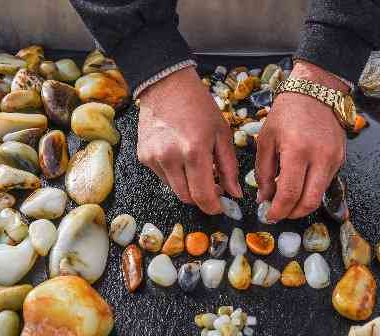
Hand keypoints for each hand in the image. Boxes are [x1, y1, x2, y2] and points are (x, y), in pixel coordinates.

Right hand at [137, 67, 241, 213]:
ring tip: (197, 168)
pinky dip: (175, 175)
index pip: (203, 196)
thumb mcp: (222, 133)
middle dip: (201, 198)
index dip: (213, 207)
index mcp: (194, 151)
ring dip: (188, 186)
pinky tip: (181, 157)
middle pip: (187, 198)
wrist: (166, 85)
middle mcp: (171, 158)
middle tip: (213, 187)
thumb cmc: (199, 106)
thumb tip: (235, 194)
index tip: (220, 207)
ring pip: (174, 189)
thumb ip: (229, 167)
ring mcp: (154, 158)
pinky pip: (163, 176)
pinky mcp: (144, 156)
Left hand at [255, 61, 347, 221]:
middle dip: (292, 214)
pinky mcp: (341, 158)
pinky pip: (326, 182)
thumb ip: (264, 172)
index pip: (290, 193)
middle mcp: (320, 157)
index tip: (269, 216)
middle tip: (279, 214)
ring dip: (302, 204)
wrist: (315, 92)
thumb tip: (264, 199)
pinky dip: (311, 189)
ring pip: (319, 195)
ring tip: (287, 200)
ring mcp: (334, 158)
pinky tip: (299, 184)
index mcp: (297, 150)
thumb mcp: (266, 140)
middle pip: (309, 202)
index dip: (278, 210)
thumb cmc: (286, 113)